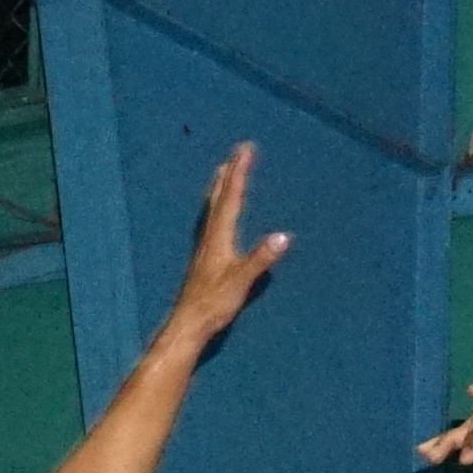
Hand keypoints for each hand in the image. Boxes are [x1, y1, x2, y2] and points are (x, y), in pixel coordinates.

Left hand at [158, 144, 290, 354]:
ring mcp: (205, 246)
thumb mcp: (241, 281)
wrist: (189, 322)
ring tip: (224, 172)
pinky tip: (217, 214)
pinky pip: (211, 221)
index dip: (240, 172)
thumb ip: (261, 259)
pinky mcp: (204, 257)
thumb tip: (284, 237)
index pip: (232, 197)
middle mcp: (210, 236)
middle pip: (220, 197)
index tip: (246, 149)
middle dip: (231, 172)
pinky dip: (216, 207)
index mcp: (220, 236)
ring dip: (220, 187)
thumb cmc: (214, 303)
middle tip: (237, 151)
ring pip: (213, 208)